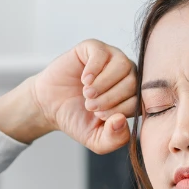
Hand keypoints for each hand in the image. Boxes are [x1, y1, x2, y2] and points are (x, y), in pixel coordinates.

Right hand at [30, 39, 137, 153]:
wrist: (50, 105)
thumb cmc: (77, 120)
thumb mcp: (97, 139)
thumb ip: (114, 139)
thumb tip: (122, 120)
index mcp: (132, 96)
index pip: (139, 100)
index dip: (120, 110)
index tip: (99, 117)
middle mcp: (127, 75)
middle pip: (132, 82)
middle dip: (110, 98)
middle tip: (90, 106)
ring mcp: (112, 59)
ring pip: (122, 65)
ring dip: (103, 84)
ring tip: (87, 95)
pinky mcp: (94, 48)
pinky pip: (102, 53)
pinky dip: (94, 69)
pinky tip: (84, 80)